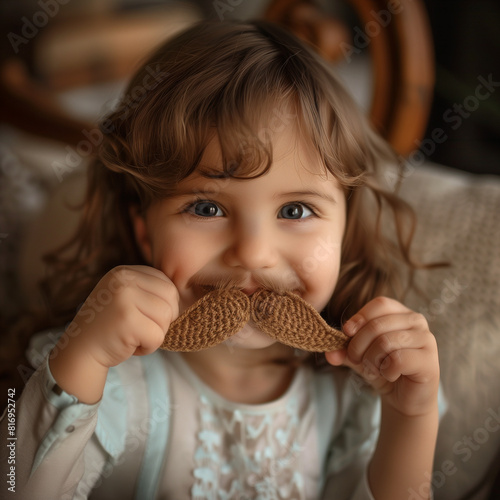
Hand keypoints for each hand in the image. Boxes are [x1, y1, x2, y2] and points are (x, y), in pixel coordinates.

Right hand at [71, 265, 179, 366]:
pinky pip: (158, 335)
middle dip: (163, 320)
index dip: (164, 306)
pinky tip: (130, 345)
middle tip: (141, 329)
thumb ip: (149, 290)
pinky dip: (149, 347)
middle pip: (171, 298)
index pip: (167, 284)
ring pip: (166, 317)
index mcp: (125, 272)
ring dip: (155, 334)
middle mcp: (123, 279)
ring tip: (134, 335)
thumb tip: (186, 292)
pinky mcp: (127, 320)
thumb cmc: (111, 327)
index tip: (145, 317)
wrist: (80, 352)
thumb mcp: (126, 298)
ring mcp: (124, 298)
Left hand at [326, 296, 439, 416]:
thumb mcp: (359, 355)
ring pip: (386, 342)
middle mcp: (417, 321)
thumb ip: (344, 350)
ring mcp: (426, 340)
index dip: (360, 318)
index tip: (347, 333)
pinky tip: (390, 375)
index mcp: (401, 312)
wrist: (404, 398)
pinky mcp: (429, 361)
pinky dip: (386, 371)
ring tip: (373, 369)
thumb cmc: (382, 369)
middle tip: (357, 360)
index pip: (379, 304)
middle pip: (377, 325)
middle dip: (358, 346)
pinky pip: (398, 360)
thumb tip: (330, 353)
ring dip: (371, 360)